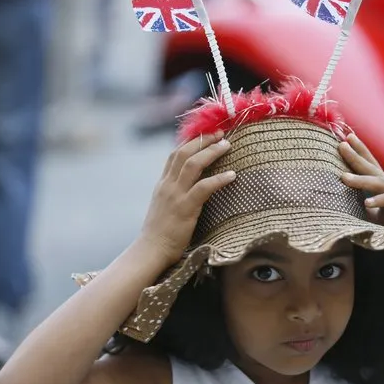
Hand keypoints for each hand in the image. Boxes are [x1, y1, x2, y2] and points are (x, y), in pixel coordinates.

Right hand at [139, 130, 235, 264]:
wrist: (150, 250)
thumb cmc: (160, 232)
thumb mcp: (163, 206)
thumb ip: (173, 192)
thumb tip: (189, 184)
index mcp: (162, 184)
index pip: (175, 154)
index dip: (191, 141)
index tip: (206, 133)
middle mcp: (167, 185)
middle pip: (184, 153)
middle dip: (203, 140)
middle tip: (220, 133)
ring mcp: (175, 195)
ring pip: (193, 165)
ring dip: (212, 152)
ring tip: (227, 145)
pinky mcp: (185, 208)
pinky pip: (204, 188)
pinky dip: (219, 179)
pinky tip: (232, 175)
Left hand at [339, 134, 383, 225]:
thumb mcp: (375, 218)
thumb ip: (361, 209)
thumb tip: (340, 205)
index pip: (370, 166)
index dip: (358, 153)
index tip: (344, 141)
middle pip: (373, 168)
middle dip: (357, 156)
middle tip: (342, 145)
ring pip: (381, 183)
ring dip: (362, 180)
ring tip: (344, 177)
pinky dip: (381, 200)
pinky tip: (368, 203)